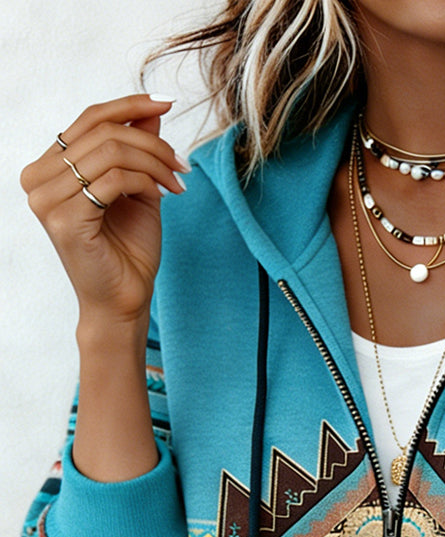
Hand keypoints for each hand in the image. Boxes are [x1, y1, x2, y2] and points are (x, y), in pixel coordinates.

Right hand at [19, 94, 188, 327]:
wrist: (124, 301)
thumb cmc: (128, 251)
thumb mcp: (138, 189)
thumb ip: (138, 149)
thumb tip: (150, 108)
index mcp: (49, 168)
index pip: (88, 119)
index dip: (128, 105)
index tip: (166, 102)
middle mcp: (37, 179)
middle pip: (102, 132)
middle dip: (152, 143)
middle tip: (182, 165)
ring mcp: (46, 200)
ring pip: (110, 152)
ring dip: (154, 163)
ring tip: (177, 183)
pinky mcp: (64, 219)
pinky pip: (114, 180)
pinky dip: (147, 182)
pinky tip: (165, 197)